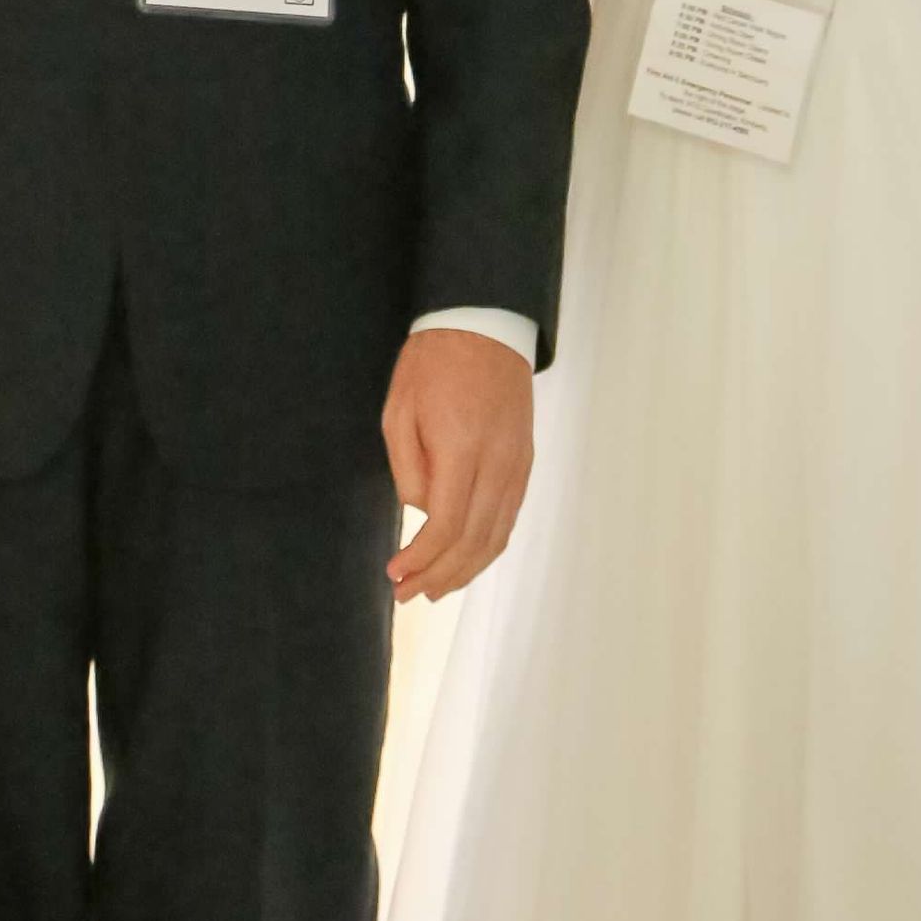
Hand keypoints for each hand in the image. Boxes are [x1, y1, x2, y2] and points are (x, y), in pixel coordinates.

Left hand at [382, 329, 533, 605]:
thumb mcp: (400, 410)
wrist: (484, 325)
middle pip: (474, 540)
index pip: (446, 525)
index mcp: (463, 448)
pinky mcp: (525, 460)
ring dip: (466, 570)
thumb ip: (409, 468)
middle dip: (439, 576)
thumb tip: (422, 512)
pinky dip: (488, 545)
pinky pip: (510, 516)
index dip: (420, 559)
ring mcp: (518, 463)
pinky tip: (466, 559)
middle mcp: (499, 463)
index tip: (394, 573)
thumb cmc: (433, 364)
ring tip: (435, 589)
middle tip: (407, 594)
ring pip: (497, 535)